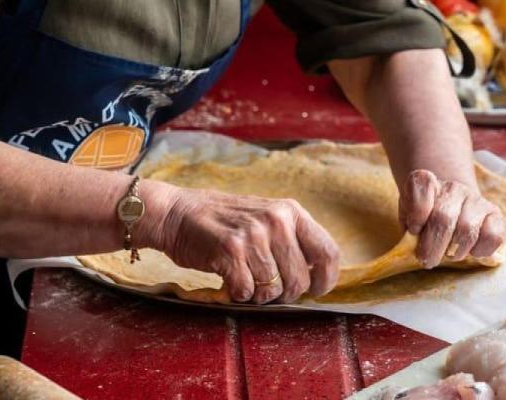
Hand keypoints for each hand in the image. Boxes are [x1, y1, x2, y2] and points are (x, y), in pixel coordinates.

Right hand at [160, 189, 339, 303]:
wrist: (177, 213)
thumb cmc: (225, 222)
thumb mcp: (266, 217)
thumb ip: (292, 240)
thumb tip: (318, 277)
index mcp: (292, 211)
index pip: (329, 253)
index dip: (325, 280)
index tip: (314, 291)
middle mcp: (277, 220)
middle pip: (300, 280)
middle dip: (284, 294)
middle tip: (266, 289)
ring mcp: (254, 234)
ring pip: (272, 290)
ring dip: (258, 295)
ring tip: (244, 278)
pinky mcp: (230, 249)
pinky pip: (247, 292)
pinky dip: (237, 293)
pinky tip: (229, 278)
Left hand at [399, 170, 505, 268]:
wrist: (451, 209)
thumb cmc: (426, 218)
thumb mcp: (408, 218)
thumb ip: (409, 225)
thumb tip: (416, 241)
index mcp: (427, 182)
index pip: (422, 187)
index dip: (416, 213)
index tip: (413, 230)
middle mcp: (453, 187)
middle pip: (444, 218)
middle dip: (432, 246)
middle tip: (427, 260)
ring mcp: (475, 199)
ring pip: (467, 230)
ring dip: (455, 251)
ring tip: (449, 255)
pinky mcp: (495, 214)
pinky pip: (492, 236)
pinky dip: (480, 250)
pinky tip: (471, 252)